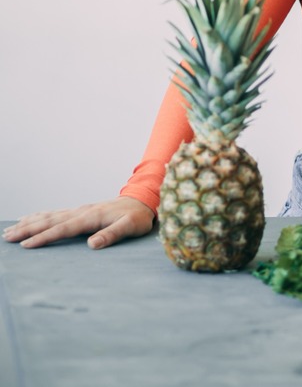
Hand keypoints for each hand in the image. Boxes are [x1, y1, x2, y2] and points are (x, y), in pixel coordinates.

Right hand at [3, 196, 155, 249]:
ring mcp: (80, 210)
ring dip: (30, 223)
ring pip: (50, 216)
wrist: (143, 200)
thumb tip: (92, 245)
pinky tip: (30, 218)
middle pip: (50, 221)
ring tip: (11, 230)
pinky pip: (56, 213)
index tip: (26, 246)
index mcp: (91, 217)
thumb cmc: (138, 216)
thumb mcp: (130, 227)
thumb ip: (112, 234)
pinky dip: (40, 216)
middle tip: (7, 238)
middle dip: (28, 230)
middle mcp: (82, 212)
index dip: (44, 238)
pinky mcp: (81, 211)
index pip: (63, 229)